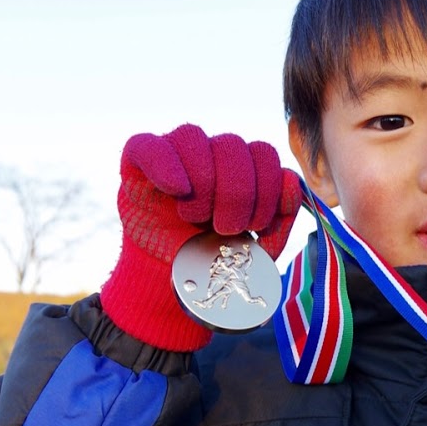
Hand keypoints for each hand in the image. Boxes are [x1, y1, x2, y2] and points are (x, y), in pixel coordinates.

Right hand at [100, 124, 302, 349]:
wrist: (173, 289)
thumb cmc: (218, 263)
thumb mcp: (260, 247)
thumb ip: (282, 215)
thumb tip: (289, 179)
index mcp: (241, 168)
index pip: (262, 152)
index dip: (267, 187)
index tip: (256, 225)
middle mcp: (208, 155)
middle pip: (231, 144)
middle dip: (237, 192)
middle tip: (228, 228)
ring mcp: (172, 156)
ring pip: (192, 136)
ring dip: (203, 181)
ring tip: (197, 218)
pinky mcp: (137, 166)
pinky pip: (146, 147)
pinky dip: (164, 165)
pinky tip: (178, 191)